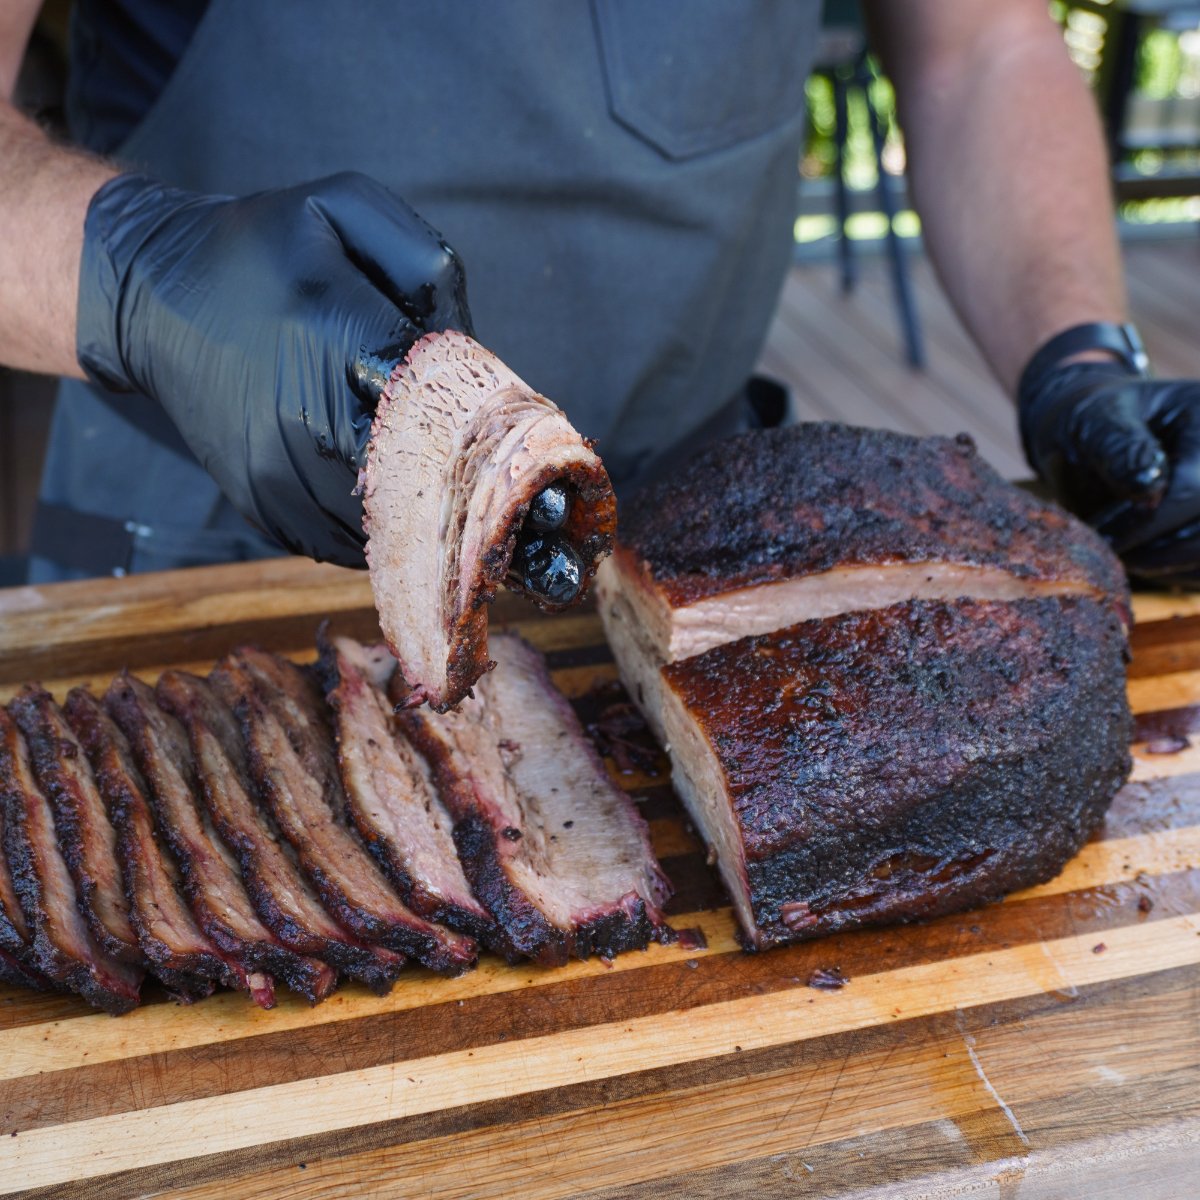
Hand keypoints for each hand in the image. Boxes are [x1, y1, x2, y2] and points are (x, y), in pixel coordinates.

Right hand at [76, 171, 472, 564]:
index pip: (437, 396)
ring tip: (417, 467)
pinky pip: (342, 540)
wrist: (154, 296)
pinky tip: (375, 487)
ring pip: (383, 520)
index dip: (471, 408)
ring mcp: (275, 473)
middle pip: (417, 472)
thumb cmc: (261, 248)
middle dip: (448, 463)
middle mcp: (300, 415)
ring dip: (413, 502)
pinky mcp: (260, 505)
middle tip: (459, 446)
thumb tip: (467, 346)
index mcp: (332, 333)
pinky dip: (371, 523)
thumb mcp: (342, 208)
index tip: (480, 407)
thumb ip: (424, 262)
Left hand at [1020, 361, 1199, 586]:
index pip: (1194, 488)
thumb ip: (1118, 448)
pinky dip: (1173, 571)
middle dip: (1154, 548)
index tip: (1102, 537)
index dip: (1146, 522)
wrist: (1100, 439)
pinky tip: (1142, 556)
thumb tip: (1147, 486)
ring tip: (1121, 548)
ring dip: (1162, 564)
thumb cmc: (1093, 425)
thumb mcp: (1094, 421)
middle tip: (1108, 548)